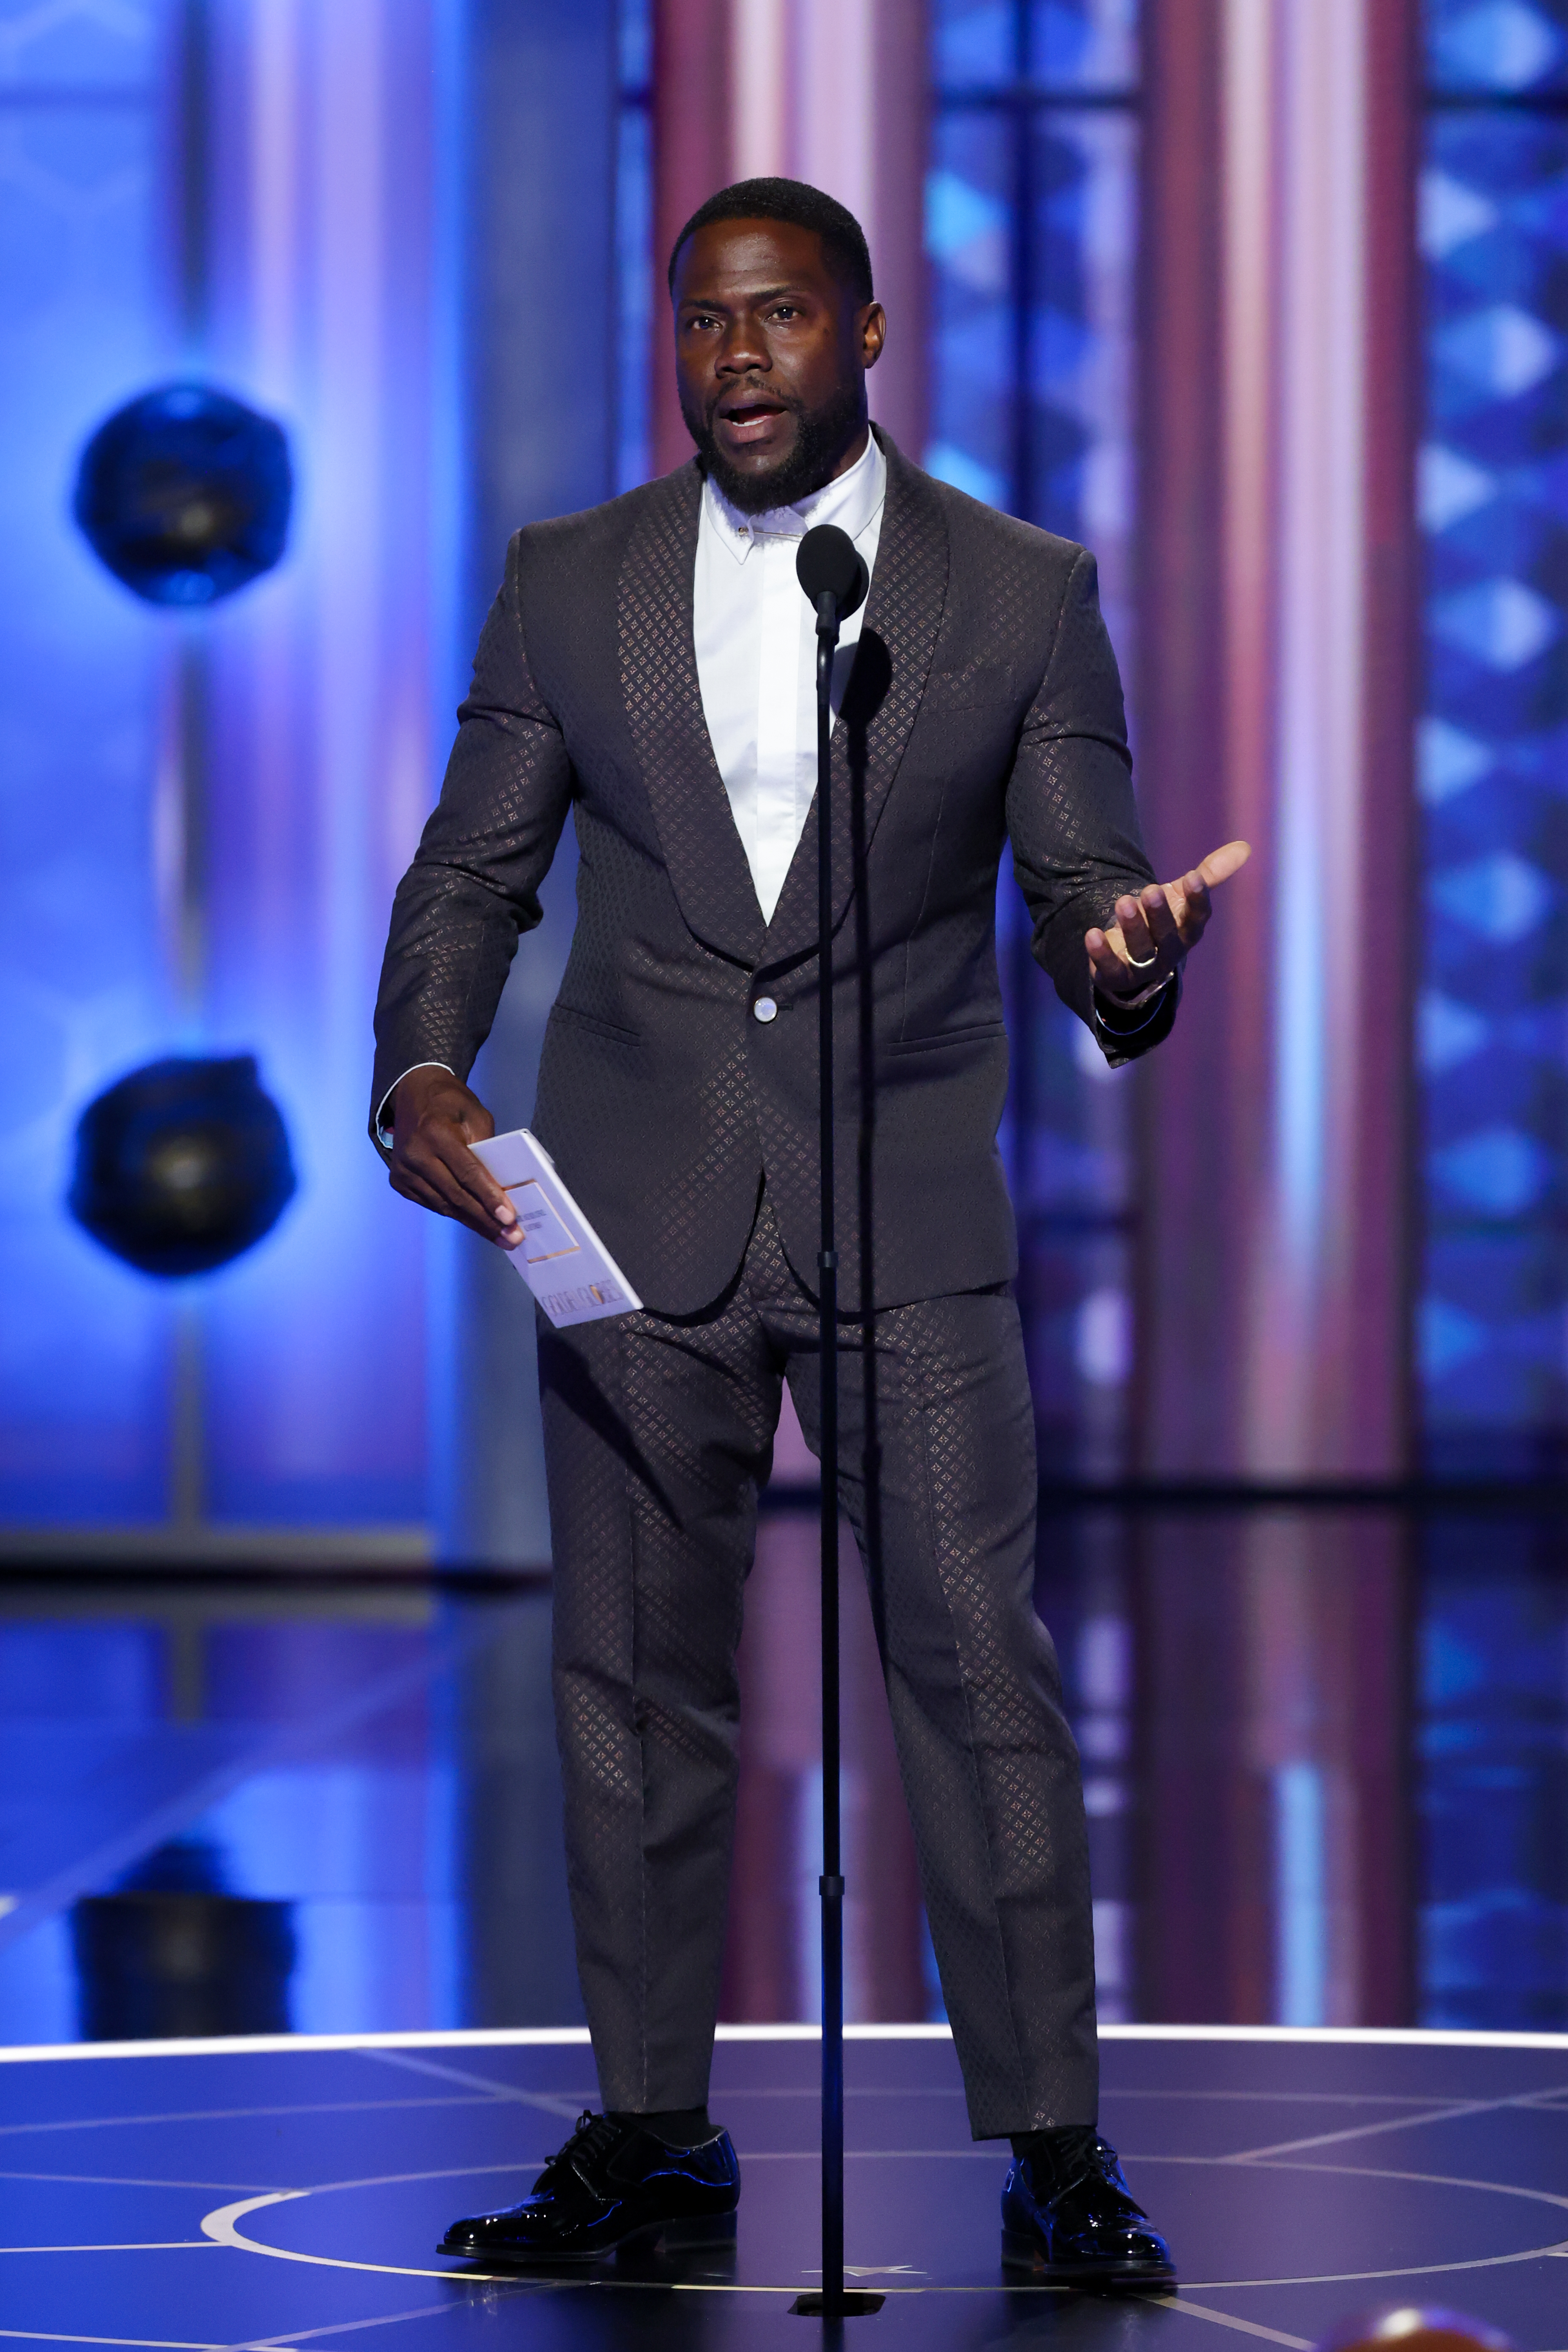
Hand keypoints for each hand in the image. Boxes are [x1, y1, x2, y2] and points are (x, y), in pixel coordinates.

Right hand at [388, 1067, 520, 1248]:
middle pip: (456, 1195)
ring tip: (500, 1236)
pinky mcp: (399, 1181)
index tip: (509, 1218)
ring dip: (474, 1223)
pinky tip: (476, 1222)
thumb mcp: (476, 1115)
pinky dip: (455, 1213)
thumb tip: (504, 1186)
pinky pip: (432, 1204)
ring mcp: (403, 1170)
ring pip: (444, 1205)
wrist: (412, 1094)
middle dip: (486, 1220)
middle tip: (512, 1238)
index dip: (489, 1197)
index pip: (467, 1173)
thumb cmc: (449, 1103)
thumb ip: (487, 1148)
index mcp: (435, 1133)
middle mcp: (415, 1154)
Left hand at [1086, 839, 1251, 1000]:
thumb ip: (1209, 874)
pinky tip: (1092, 934)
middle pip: (1168, 935)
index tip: (1192, 877)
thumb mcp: (1181, 896)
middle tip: (1149, 890)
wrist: (1132, 959)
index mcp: (1188, 932)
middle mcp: (1169, 952)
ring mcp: (1143, 967)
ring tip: (1123, 902)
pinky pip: (1110, 969)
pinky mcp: (1117, 976)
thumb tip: (1244, 847)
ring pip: (1141, 950)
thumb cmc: (1161, 920)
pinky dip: (1101, 954)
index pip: (1198, 918)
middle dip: (1159, 914)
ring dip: (1133, 927)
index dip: (1197, 900)